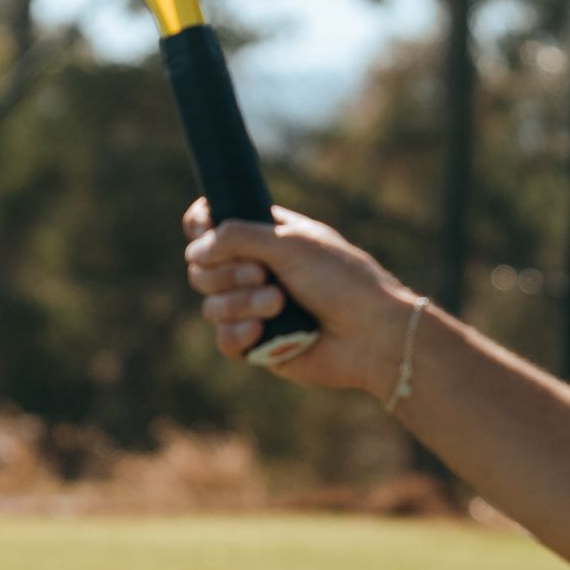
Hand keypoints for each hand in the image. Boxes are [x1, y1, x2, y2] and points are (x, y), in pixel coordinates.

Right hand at [184, 199, 425, 398]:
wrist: (372, 334)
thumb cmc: (341, 281)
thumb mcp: (291, 244)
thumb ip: (239, 236)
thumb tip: (197, 249)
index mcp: (266, 236)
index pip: (213, 224)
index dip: (201, 227)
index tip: (205, 229)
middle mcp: (255, 269)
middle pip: (202, 267)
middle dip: (227, 272)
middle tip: (264, 274)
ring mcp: (254, 308)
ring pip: (211, 304)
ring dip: (240, 302)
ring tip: (278, 304)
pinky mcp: (257, 345)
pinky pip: (224, 339)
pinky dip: (238, 334)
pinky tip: (261, 332)